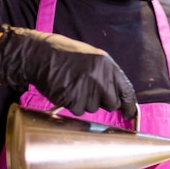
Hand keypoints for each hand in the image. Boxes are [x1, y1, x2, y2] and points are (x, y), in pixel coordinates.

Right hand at [0, 25, 136, 117]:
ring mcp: (86, 91)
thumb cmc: (66, 55)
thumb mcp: (94, 58)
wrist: (40, 55)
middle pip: (112, 104)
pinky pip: (79, 111)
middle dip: (104, 102)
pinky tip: (66, 90)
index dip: (129, 105)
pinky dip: (73, 104)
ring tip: (74, 85)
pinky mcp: (72, 100)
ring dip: (85, 101)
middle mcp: (100, 79)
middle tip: (90, 91)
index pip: (126, 91)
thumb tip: (119, 95)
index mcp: (107, 66)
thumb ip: (108, 75)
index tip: (129, 113)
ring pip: (93, 108)